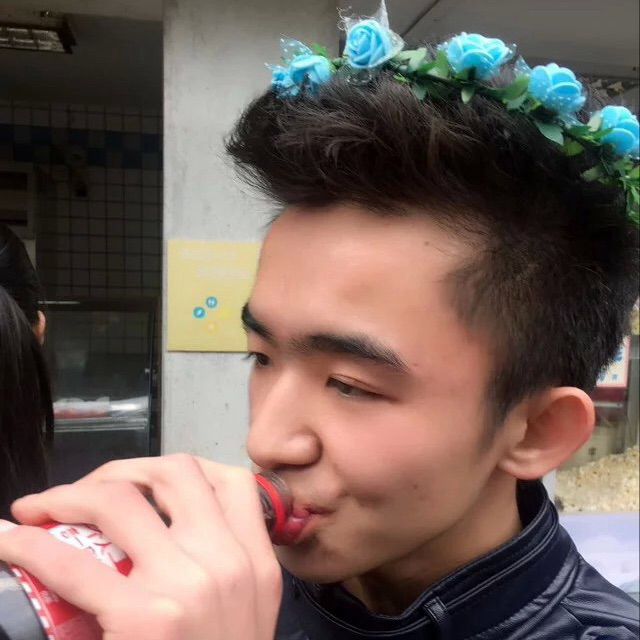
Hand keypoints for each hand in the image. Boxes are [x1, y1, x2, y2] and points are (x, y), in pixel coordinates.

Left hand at [0, 455, 281, 639]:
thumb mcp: (248, 614)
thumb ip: (228, 571)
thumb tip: (172, 539)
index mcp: (256, 564)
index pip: (232, 482)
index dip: (185, 471)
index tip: (148, 484)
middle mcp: (227, 563)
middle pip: (174, 472)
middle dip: (124, 469)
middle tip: (91, 492)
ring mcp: (186, 586)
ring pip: (120, 498)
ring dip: (72, 493)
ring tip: (47, 508)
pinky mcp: (143, 617)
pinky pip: (71, 561)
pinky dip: (30, 545)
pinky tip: (12, 540)